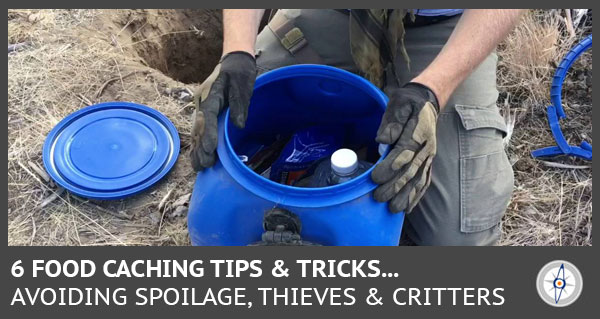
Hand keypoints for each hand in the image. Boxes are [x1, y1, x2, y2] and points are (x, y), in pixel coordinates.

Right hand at [190, 51, 256, 169]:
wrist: (233, 61)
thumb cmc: (239, 73)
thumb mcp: (243, 85)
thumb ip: (239, 105)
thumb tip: (238, 125)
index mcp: (210, 94)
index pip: (208, 116)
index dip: (209, 133)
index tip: (210, 149)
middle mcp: (201, 101)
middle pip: (199, 127)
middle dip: (201, 147)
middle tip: (206, 165)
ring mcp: (200, 106)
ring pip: (196, 131)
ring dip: (197, 149)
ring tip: (199, 168)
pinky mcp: (203, 111)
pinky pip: (198, 129)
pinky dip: (197, 144)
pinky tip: (197, 157)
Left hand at [371, 82, 438, 212]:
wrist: (428, 102)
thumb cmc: (409, 103)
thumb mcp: (399, 103)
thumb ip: (392, 120)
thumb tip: (383, 139)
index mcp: (418, 133)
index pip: (403, 153)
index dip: (389, 167)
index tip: (374, 177)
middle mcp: (426, 148)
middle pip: (410, 171)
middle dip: (394, 187)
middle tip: (378, 198)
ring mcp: (429, 157)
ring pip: (418, 180)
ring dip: (405, 196)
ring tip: (392, 209)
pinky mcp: (428, 162)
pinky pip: (425, 181)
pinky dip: (417, 196)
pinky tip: (408, 208)